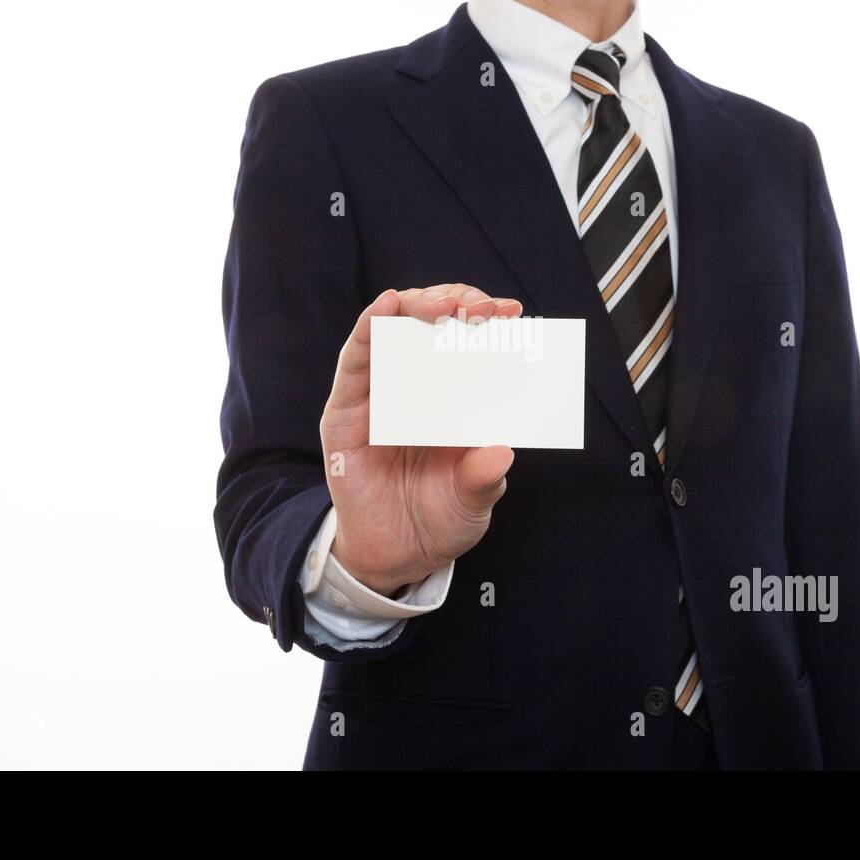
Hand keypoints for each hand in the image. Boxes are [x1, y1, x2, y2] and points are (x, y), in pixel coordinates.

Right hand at [319, 284, 522, 595]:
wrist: (396, 556)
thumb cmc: (441, 518)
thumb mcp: (473, 501)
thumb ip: (483, 478)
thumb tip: (501, 453)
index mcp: (458, 397)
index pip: (473, 342)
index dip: (490, 322)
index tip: (512, 313)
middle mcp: (420, 386)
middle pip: (435, 324)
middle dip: (459, 303)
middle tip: (481, 309)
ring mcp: (381, 393)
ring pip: (395, 329)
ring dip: (419, 306)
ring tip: (445, 305)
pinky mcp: (347, 409)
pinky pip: (355, 358)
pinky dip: (369, 327)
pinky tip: (386, 307)